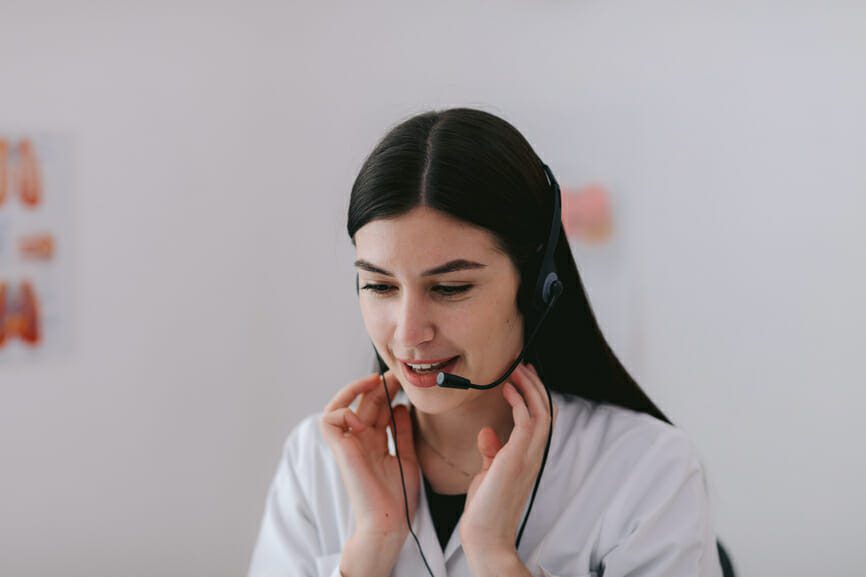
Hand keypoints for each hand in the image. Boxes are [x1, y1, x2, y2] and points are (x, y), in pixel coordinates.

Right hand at [320, 371, 418, 573]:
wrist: (390, 521)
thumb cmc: (398, 496)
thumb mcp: (406, 456)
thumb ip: (403, 432)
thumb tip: (401, 407)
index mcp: (374, 442)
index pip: (376, 408)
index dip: (386, 391)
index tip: (401, 380)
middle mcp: (360, 440)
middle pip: (362, 402)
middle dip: (377, 385)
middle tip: (394, 374)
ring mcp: (349, 444)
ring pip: (339, 405)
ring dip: (354, 389)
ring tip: (374, 382)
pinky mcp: (340, 450)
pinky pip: (329, 420)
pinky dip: (343, 411)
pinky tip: (362, 418)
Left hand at [460, 363, 556, 559]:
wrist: (484, 534)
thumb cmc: (485, 507)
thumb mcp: (488, 474)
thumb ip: (492, 453)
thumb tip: (488, 433)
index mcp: (528, 457)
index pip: (539, 419)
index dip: (534, 395)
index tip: (521, 377)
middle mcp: (534, 454)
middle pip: (545, 410)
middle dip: (534, 385)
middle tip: (522, 366)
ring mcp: (529, 456)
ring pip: (541, 411)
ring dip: (529, 387)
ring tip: (516, 370)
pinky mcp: (518, 457)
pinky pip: (527, 420)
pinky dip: (519, 401)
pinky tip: (506, 388)